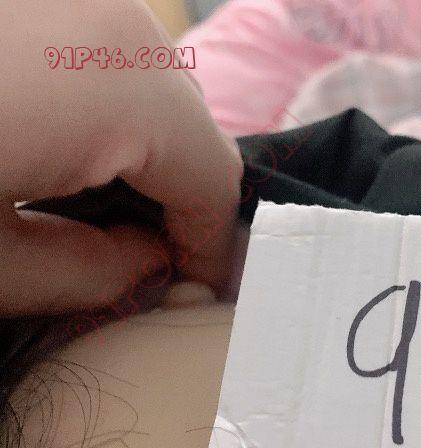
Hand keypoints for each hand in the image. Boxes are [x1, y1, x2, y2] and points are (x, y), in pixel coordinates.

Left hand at [0, 0, 243, 315]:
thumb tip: (146, 263)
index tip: (189, 287)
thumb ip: (85, 276)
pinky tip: (45, 136)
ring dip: (137, 148)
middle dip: (175, 196)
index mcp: (119, 87)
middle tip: (137, 252)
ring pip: (152, 87)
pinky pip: (108, 56)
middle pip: (190, 129)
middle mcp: (117, 21)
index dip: (209, 246)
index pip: (213, 180)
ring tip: (78, 196)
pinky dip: (101, 104)